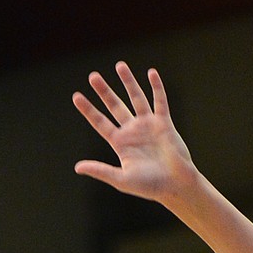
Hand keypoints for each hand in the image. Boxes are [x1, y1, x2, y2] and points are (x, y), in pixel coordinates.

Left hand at [72, 62, 195, 203]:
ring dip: (128, 82)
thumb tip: (78, 167)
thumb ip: (100, 170)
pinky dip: (156, 87)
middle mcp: (132, 131)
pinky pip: (160, 101)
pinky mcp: (164, 123)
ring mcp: (148, 125)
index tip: (76, 96)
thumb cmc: (149, 186)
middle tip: (93, 77)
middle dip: (104, 91)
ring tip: (119, 65)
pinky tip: (151, 73)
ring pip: (136, 98)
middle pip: (115, 106)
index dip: (88, 110)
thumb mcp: (121, 179)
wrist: (175, 185)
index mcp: (120, 143)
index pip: (100, 122)